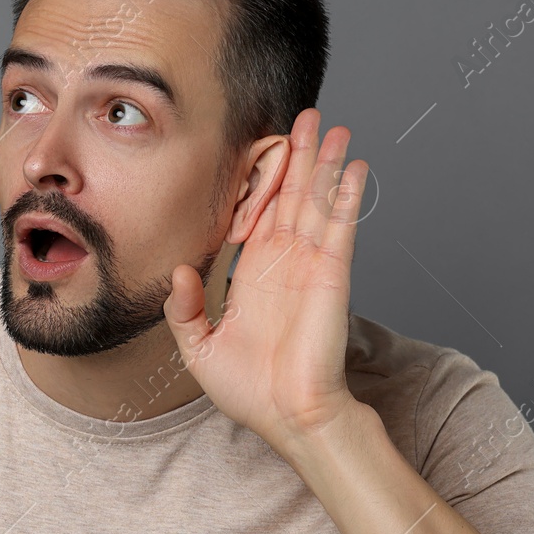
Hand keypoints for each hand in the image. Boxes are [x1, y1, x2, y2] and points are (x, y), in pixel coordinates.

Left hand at [163, 108, 369, 450]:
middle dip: (299, 156)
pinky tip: (354, 165)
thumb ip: (186, 309)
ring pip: (317, 202)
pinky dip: (347, 195)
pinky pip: (340, 226)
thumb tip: (179, 270)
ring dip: (325, 163)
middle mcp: (285, 264)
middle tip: (305, 116)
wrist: (288, 417)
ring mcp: (311, 266)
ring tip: (332, 126)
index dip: (262, 181)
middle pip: (292, 196)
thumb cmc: (249, 392)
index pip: (258, 215)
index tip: (264, 147)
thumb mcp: (199, 348)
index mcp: (254, 276)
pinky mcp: (333, 274)